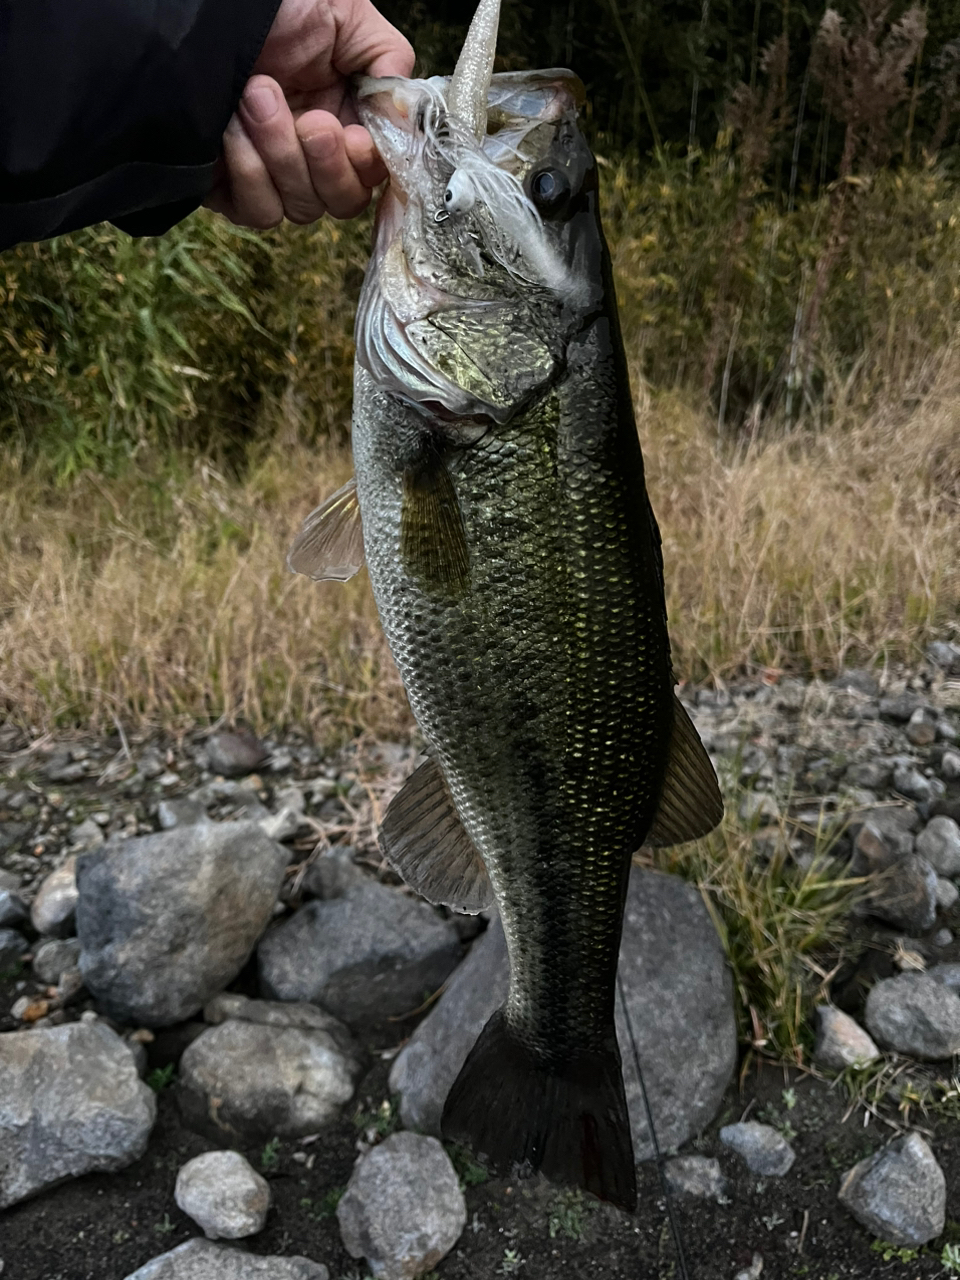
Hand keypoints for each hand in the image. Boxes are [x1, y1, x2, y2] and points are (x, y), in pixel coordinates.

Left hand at [205, 0, 413, 228]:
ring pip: (300, 208)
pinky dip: (248, 171)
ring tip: (256, 96)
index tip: (353, 137)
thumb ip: (388, 63)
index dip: (367, 166)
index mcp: (346, 118)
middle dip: (326, 164)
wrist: (204, 10)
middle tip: (309, 118)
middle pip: (341, 202)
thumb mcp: (346, 14)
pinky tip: (233, 126)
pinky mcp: (230, 188)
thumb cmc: (275, 3)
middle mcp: (311, 154)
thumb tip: (407, 119)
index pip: (373, 175)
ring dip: (282, 156)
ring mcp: (272, 174)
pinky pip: (257, 211)